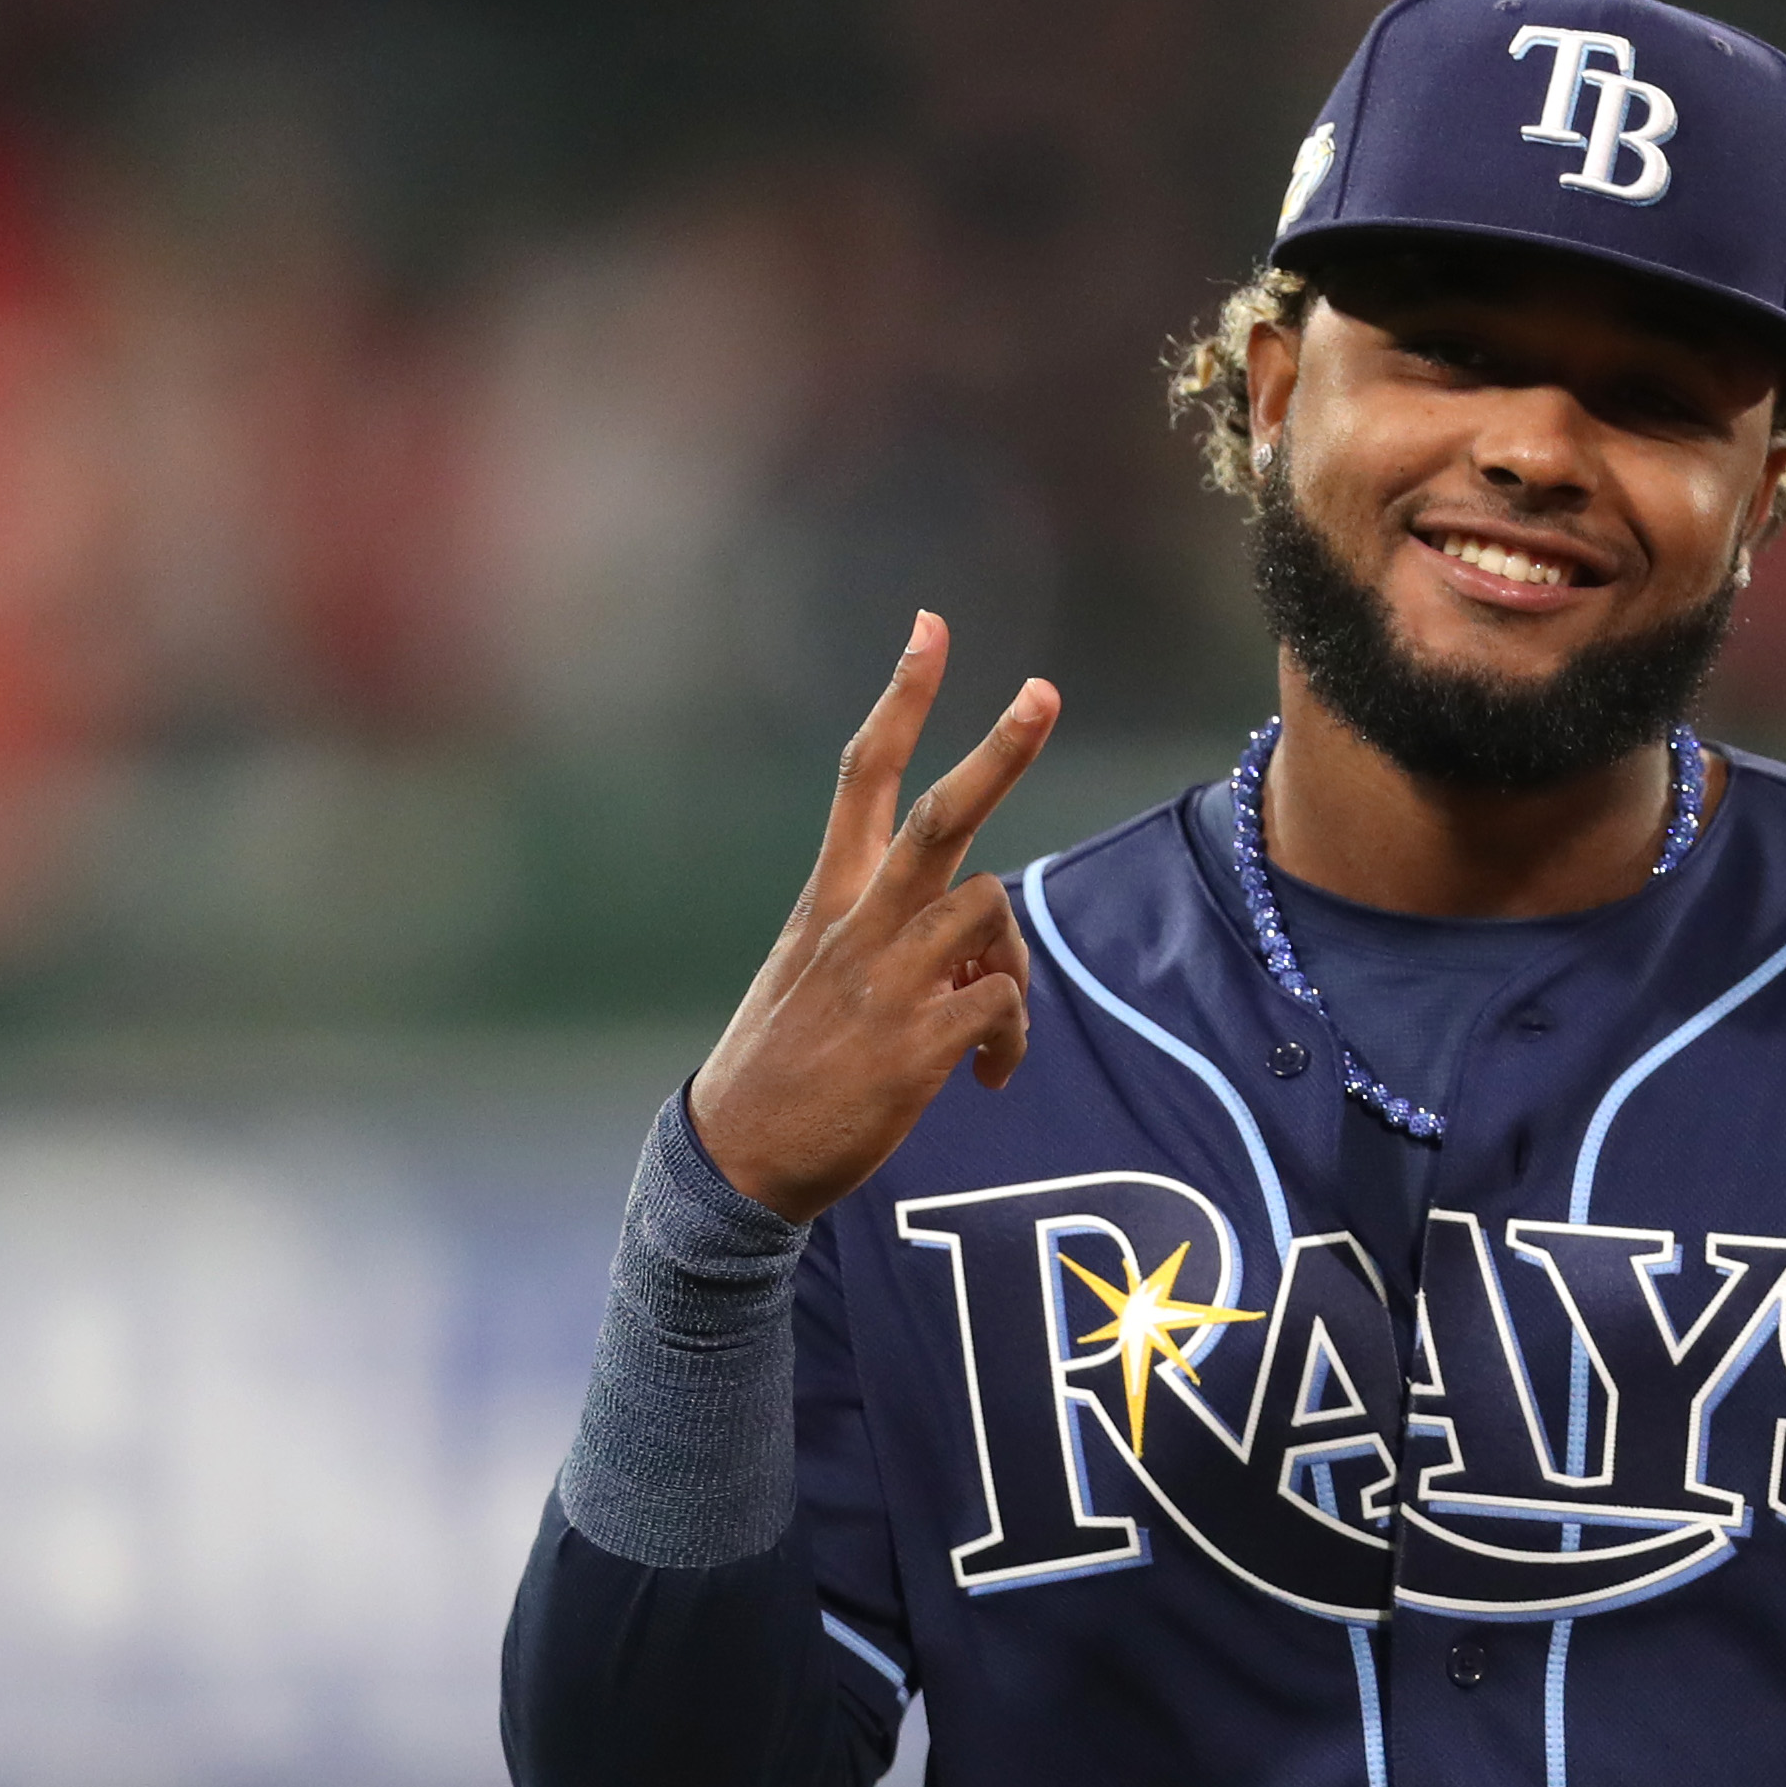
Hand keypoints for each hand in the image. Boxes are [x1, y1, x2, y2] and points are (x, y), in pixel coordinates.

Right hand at [688, 614, 1055, 1221]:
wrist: (741, 1158)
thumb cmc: (790, 1067)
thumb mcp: (822, 978)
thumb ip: (900, 941)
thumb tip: (982, 945)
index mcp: (829, 899)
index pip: (862, 774)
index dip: (902, 699)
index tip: (932, 628)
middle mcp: (856, 926)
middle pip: (936, 817)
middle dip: (997, 752)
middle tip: (1044, 691)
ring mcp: (885, 982)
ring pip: (988, 910)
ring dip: (1012, 963)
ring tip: (992, 1025)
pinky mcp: (913, 1046)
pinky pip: (1000, 1006)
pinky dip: (1011, 1040)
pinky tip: (988, 1079)